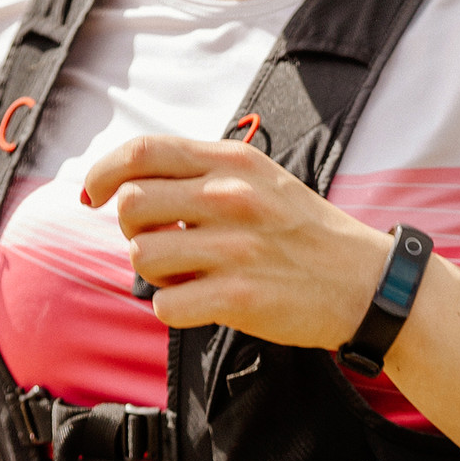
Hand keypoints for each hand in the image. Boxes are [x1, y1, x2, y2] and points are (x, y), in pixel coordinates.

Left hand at [83, 135, 391, 346]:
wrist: (367, 283)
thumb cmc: (306, 234)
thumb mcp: (260, 180)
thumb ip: (202, 173)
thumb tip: (131, 183)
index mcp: (233, 163)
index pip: (141, 152)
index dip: (102, 173)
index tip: (92, 194)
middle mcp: (231, 199)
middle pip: (131, 205)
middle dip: (133, 229)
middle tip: (163, 242)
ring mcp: (235, 249)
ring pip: (143, 256)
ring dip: (154, 272)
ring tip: (189, 274)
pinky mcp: (240, 299)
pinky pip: (166, 305)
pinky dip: (173, 308)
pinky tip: (202, 302)